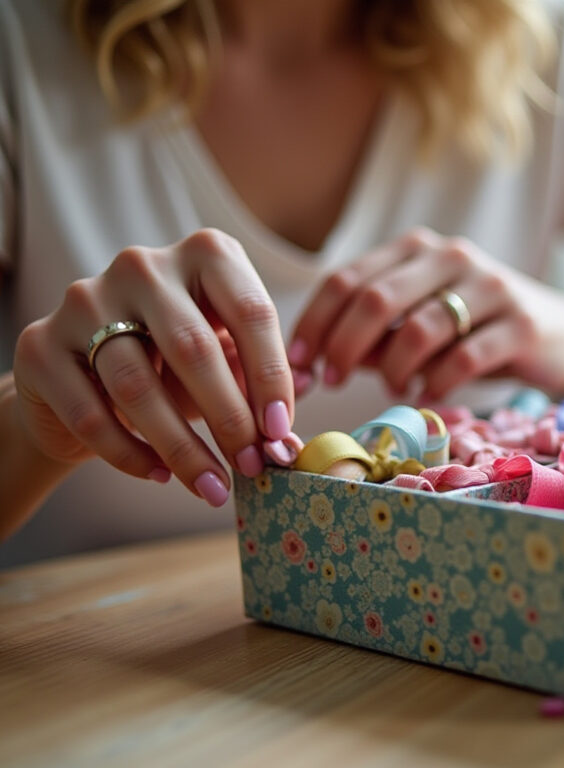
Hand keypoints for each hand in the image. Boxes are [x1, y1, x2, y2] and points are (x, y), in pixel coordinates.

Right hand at [12, 229, 295, 506]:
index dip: (272, 378)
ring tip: (212, 485)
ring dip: (182, 447)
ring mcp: (84, 300)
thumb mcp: (227, 362)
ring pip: (138, 386)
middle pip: (193, 348)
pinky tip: (160, 475)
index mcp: (205, 255)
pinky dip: (130, 454)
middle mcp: (143, 266)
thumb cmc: (176, 367)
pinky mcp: (40, 345)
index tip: (280, 432)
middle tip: (252, 466)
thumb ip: (258, 381)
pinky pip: (90, 414)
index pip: (251, 312)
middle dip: (230, 418)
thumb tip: (292, 420)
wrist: (86, 380)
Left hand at [289, 229, 563, 400]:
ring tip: (393, 388)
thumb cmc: (483, 333)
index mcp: (420, 250)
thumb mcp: (424, 328)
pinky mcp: (520, 325)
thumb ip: (376, 338)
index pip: (347, 279)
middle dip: (343, 346)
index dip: (314, 323)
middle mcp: (453, 258)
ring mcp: (490, 289)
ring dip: (393, 369)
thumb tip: (318, 363)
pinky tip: (429, 394)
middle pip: (375, 300)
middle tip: (332, 381)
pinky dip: (436, 383)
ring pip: (419, 330)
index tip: (300, 364)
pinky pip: (463, 359)